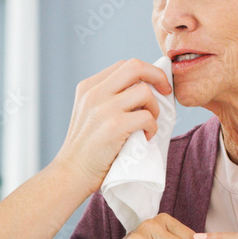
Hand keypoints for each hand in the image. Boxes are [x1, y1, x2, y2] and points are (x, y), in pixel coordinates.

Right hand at [54, 59, 171, 194]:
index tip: (157, 85)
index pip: (125, 65)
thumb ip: (109, 98)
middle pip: (135, 67)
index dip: (146, 72)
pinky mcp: (113, 127)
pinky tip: (145, 137)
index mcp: (88, 87)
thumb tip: (144, 88)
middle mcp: (94, 93)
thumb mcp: (89, 113)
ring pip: (144, 92)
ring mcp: (103, 109)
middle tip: (166, 91)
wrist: (71, 173)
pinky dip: (152, 127)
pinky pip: (146, 117)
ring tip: (148, 124)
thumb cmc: (86, 147)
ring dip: (154, 108)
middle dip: (158, 76)